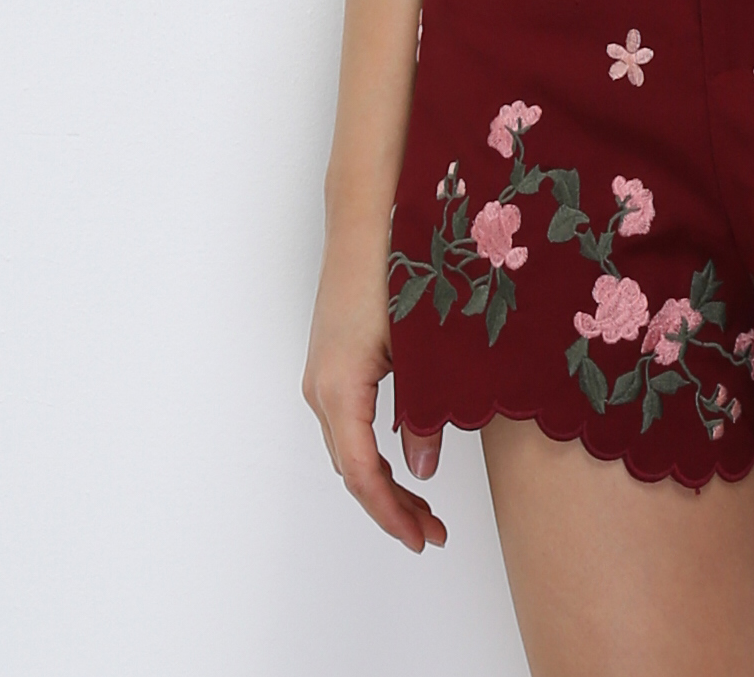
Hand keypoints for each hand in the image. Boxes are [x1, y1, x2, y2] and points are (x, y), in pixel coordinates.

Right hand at [303, 227, 447, 551]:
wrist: (366, 215)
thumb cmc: (395, 268)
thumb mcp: (422, 346)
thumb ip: (425, 410)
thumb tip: (423, 468)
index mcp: (340, 389)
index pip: (362, 474)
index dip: (392, 514)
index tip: (424, 538)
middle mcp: (321, 388)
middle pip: (352, 469)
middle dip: (390, 506)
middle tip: (432, 532)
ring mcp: (322, 374)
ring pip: (349, 448)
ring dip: (382, 481)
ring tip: (423, 506)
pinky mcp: (332, 361)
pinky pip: (348, 423)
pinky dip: (373, 450)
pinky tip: (404, 455)